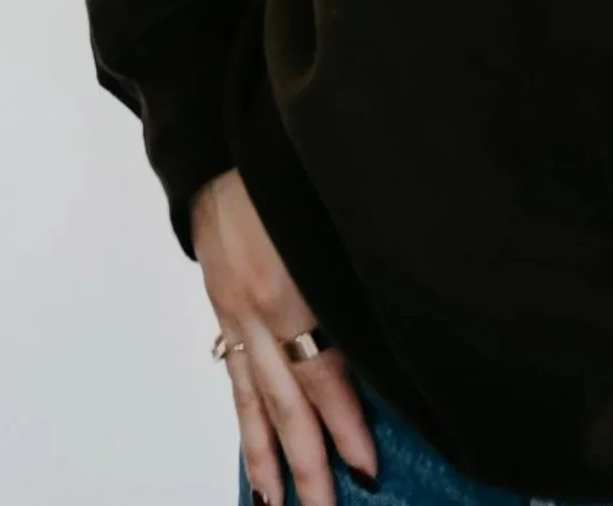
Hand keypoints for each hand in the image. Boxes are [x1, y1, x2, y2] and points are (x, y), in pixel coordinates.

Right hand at [191, 167, 380, 505]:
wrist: (221, 142)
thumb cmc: (285, 168)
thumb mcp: (326, 220)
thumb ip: (353, 277)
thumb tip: (391, 334)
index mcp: (291, 287)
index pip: (326, 375)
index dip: (348, 426)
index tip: (369, 469)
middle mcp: (259, 311)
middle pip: (288, 404)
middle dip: (310, 464)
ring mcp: (234, 315)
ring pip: (254, 403)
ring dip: (270, 460)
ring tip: (281, 505)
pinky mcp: (221, 311)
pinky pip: (234, 380)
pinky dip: (245, 424)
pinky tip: (255, 457)